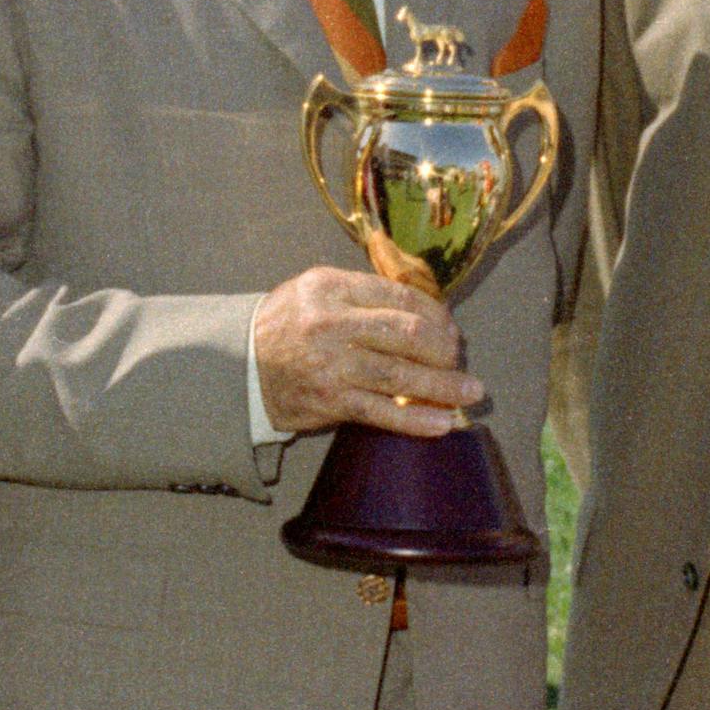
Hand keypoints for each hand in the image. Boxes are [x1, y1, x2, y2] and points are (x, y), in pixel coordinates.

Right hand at [254, 266, 474, 438]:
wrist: (240, 367)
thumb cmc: (287, 325)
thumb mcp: (316, 291)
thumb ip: (363, 295)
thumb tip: (425, 313)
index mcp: (330, 287)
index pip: (398, 296)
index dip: (435, 313)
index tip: (450, 327)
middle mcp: (331, 322)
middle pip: (407, 333)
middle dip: (444, 348)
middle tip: (459, 359)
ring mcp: (331, 364)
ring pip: (401, 375)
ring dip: (443, 386)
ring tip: (470, 392)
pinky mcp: (330, 401)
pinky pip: (382, 412)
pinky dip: (416, 420)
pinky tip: (442, 423)